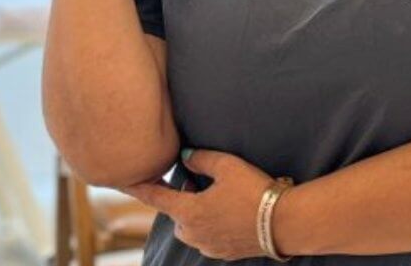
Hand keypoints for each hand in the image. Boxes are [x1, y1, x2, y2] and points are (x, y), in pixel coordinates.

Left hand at [122, 149, 279, 260]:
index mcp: (188, 213)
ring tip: (216, 196)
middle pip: (176, 215)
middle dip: (181, 200)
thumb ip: (200, 159)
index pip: (155, 198)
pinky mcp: (226, 253)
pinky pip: (210, 238)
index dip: (140, 187)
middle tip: (196, 182)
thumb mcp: (226, 166)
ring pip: (193, 228)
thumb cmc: (254, 192)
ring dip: (197, 214)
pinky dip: (213, 225)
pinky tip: (231, 212)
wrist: (284, 223)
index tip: (126, 181)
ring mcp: (210, 247)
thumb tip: (184, 157)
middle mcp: (194, 234)